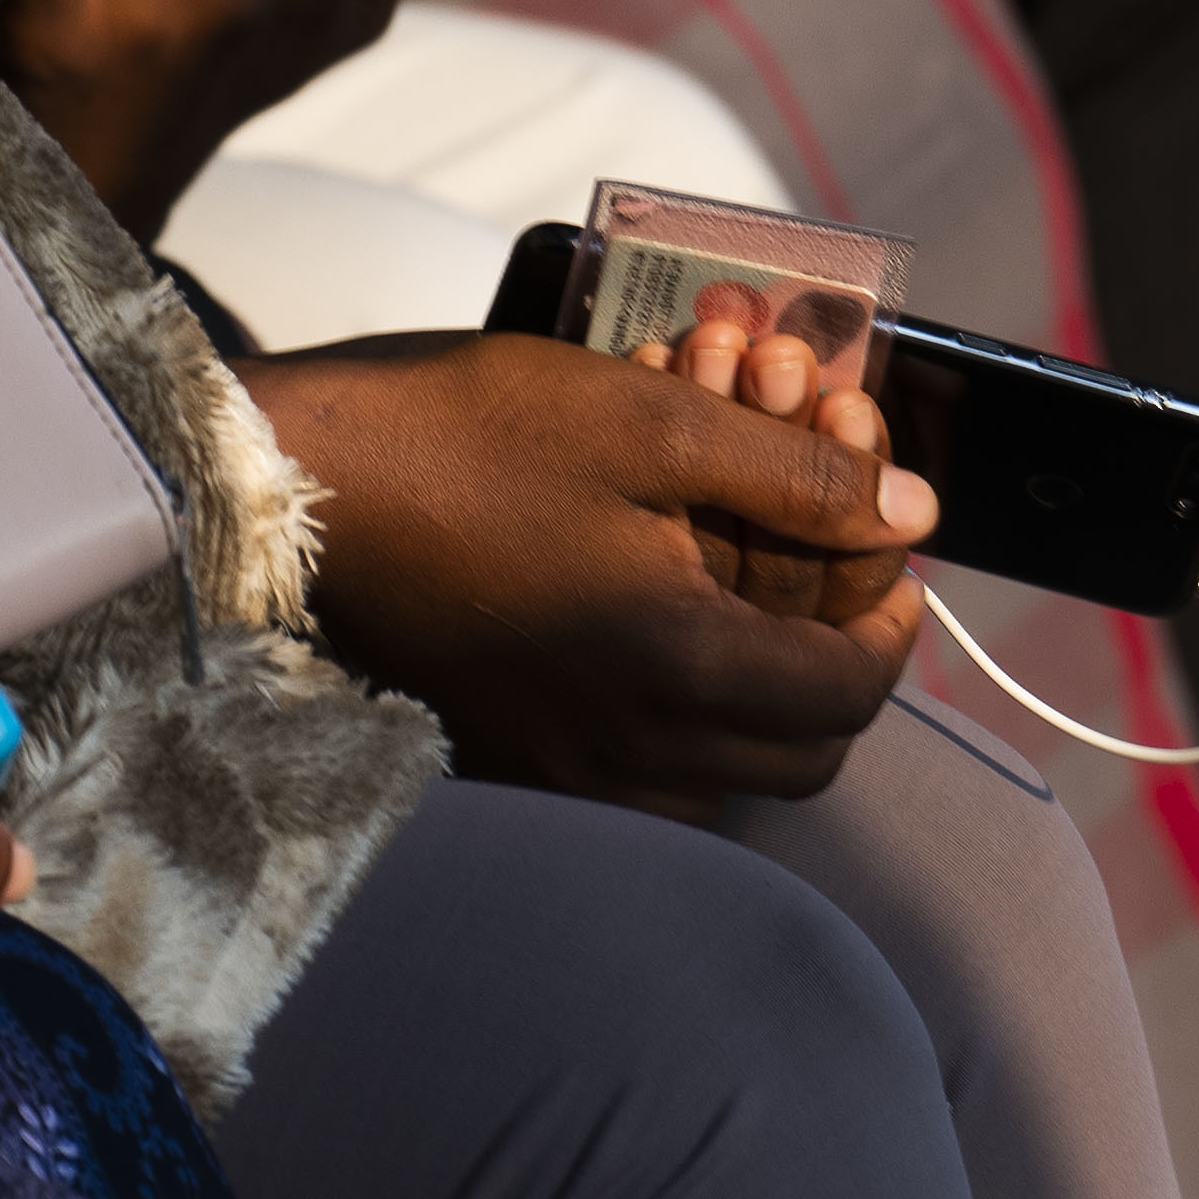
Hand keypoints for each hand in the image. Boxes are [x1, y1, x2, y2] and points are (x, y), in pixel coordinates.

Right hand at [252, 327, 930, 817]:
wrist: (289, 494)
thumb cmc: (460, 436)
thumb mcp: (646, 421)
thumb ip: (793, 471)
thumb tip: (909, 511)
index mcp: (675, 665)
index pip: (847, 694)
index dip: (893, 623)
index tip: (891, 557)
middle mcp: (627, 751)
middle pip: (800, 759)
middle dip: (841, 665)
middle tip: (836, 578)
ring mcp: (562, 772)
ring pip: (723, 778)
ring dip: (764, 698)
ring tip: (752, 595)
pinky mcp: (511, 764)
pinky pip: (641, 778)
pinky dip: (683, 719)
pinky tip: (659, 629)